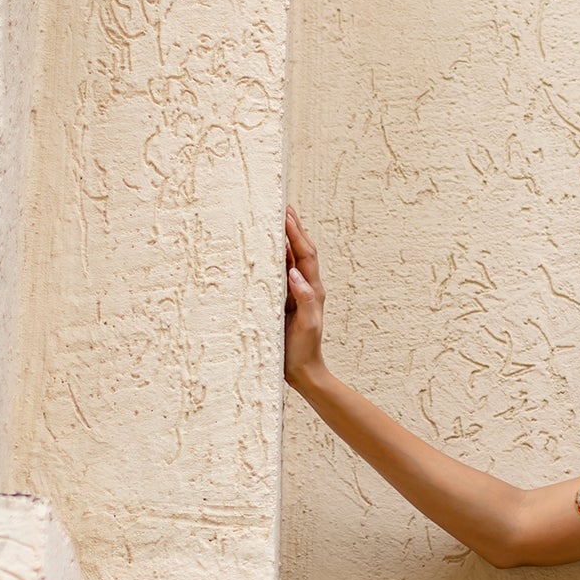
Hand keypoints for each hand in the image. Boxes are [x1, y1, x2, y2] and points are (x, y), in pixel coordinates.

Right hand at [284, 207, 327, 387]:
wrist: (302, 372)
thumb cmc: (304, 350)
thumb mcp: (307, 325)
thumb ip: (305, 300)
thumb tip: (295, 273)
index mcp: (312, 290)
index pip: (305, 255)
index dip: (296, 233)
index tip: (287, 213)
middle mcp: (305, 287)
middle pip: (300, 251)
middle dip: (293, 228)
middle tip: (283, 207)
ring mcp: (295, 294)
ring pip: (291, 260)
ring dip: (285, 239)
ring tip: (276, 220)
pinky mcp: (284, 301)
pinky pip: (280, 274)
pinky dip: (275, 258)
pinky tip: (266, 251)